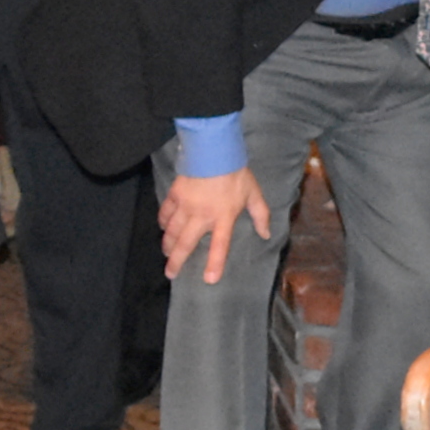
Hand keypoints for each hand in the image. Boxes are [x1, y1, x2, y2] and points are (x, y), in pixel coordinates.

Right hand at [159, 166, 270, 283]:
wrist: (214, 150)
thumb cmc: (236, 173)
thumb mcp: (254, 194)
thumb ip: (261, 215)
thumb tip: (266, 234)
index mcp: (223, 217)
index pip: (219, 246)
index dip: (214, 264)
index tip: (208, 279)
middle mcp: (202, 215)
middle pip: (185, 243)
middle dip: (176, 261)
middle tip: (170, 273)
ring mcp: (186, 206)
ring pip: (172, 231)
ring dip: (168, 244)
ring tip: (166, 253)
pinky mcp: (175, 195)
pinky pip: (165, 213)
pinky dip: (163, 222)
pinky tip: (163, 227)